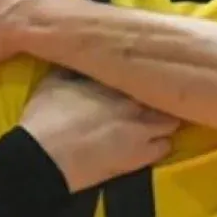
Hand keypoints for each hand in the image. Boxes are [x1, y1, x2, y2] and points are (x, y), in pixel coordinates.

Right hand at [20, 71, 179, 192]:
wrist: (45, 157)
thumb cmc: (45, 118)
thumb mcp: (52, 82)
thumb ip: (72, 69)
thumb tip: (80, 59)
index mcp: (114, 81)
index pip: (143, 72)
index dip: (144, 77)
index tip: (139, 80)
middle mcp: (134, 101)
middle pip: (164, 94)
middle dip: (159, 96)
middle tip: (150, 100)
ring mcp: (141, 129)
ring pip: (171, 120)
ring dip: (164, 120)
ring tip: (154, 122)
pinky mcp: (141, 156)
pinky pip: (165, 147)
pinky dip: (160, 144)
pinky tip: (149, 144)